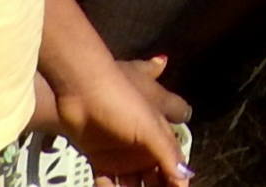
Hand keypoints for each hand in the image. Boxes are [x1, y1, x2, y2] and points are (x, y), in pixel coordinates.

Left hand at [48, 57, 189, 186]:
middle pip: (155, 171)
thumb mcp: (151, 125)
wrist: (80, 89)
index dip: (179, 173)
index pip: (175, 156)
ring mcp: (121, 151)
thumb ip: (168, 151)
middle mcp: (143, 142)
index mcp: (160, 130)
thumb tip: (185, 175)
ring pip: (134, 179)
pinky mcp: (100, 157)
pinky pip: (109, 181)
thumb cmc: (121, 97)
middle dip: (159, 184)